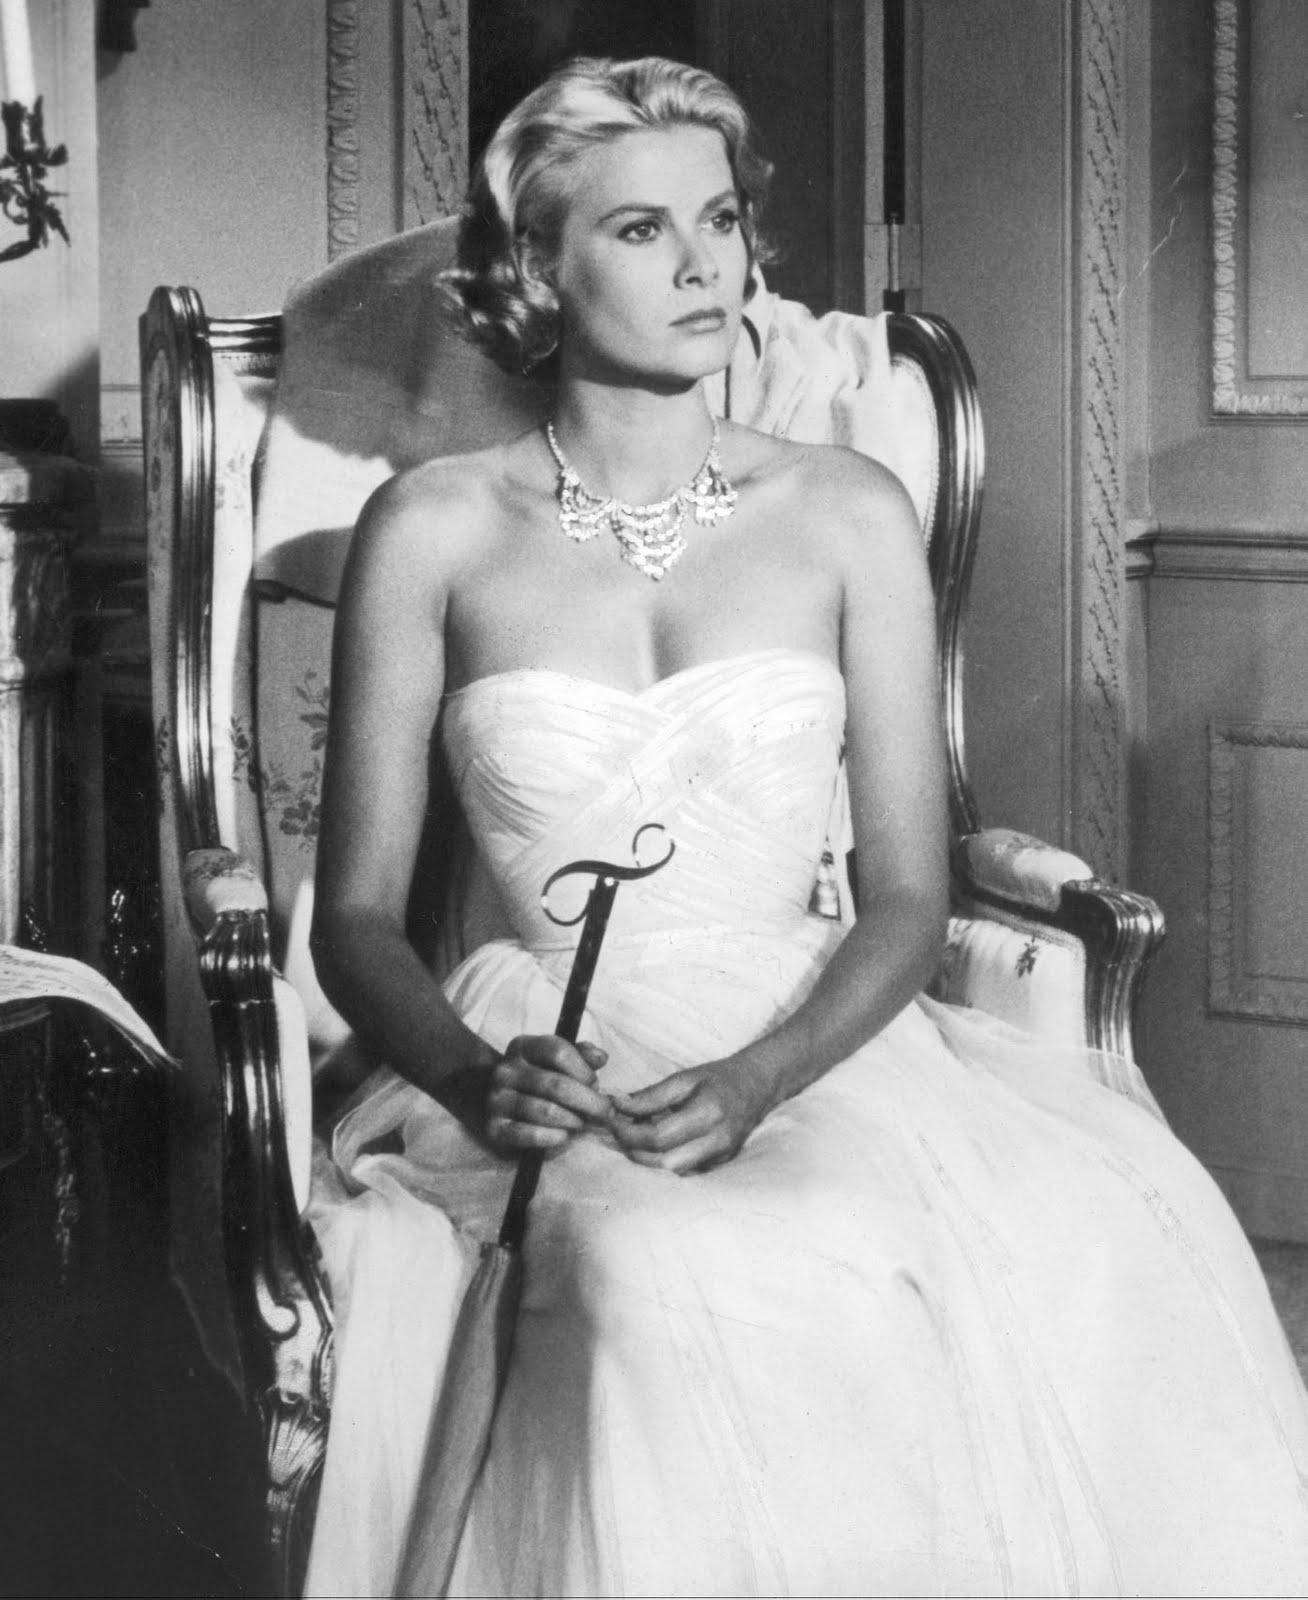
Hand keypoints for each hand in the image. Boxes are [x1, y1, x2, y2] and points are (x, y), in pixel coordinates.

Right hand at [478, 1034, 611, 1155]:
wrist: (497, 1101)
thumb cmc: (537, 1078)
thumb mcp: (555, 1060)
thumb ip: (581, 1055)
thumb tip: (600, 1058)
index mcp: (522, 1047)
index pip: (557, 1051)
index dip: (583, 1070)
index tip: (596, 1085)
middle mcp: (506, 1071)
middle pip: (556, 1085)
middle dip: (588, 1101)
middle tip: (604, 1113)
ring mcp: (497, 1099)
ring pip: (545, 1111)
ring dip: (573, 1120)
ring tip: (581, 1123)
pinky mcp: (494, 1128)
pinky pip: (529, 1134)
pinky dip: (553, 1137)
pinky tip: (564, 1136)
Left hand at [609, 1057, 773, 1174]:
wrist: (757, 1086)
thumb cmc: (718, 1078)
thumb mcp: (684, 1078)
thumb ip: (650, 1095)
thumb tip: (616, 1104)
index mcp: (709, 1113)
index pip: (660, 1137)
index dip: (630, 1133)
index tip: (612, 1121)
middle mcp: (718, 1140)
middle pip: (664, 1162)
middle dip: (635, 1151)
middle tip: (619, 1133)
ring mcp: (721, 1156)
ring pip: (673, 1172)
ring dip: (647, 1159)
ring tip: (634, 1138)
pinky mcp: (720, 1165)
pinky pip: (685, 1170)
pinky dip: (664, 1160)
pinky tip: (654, 1145)